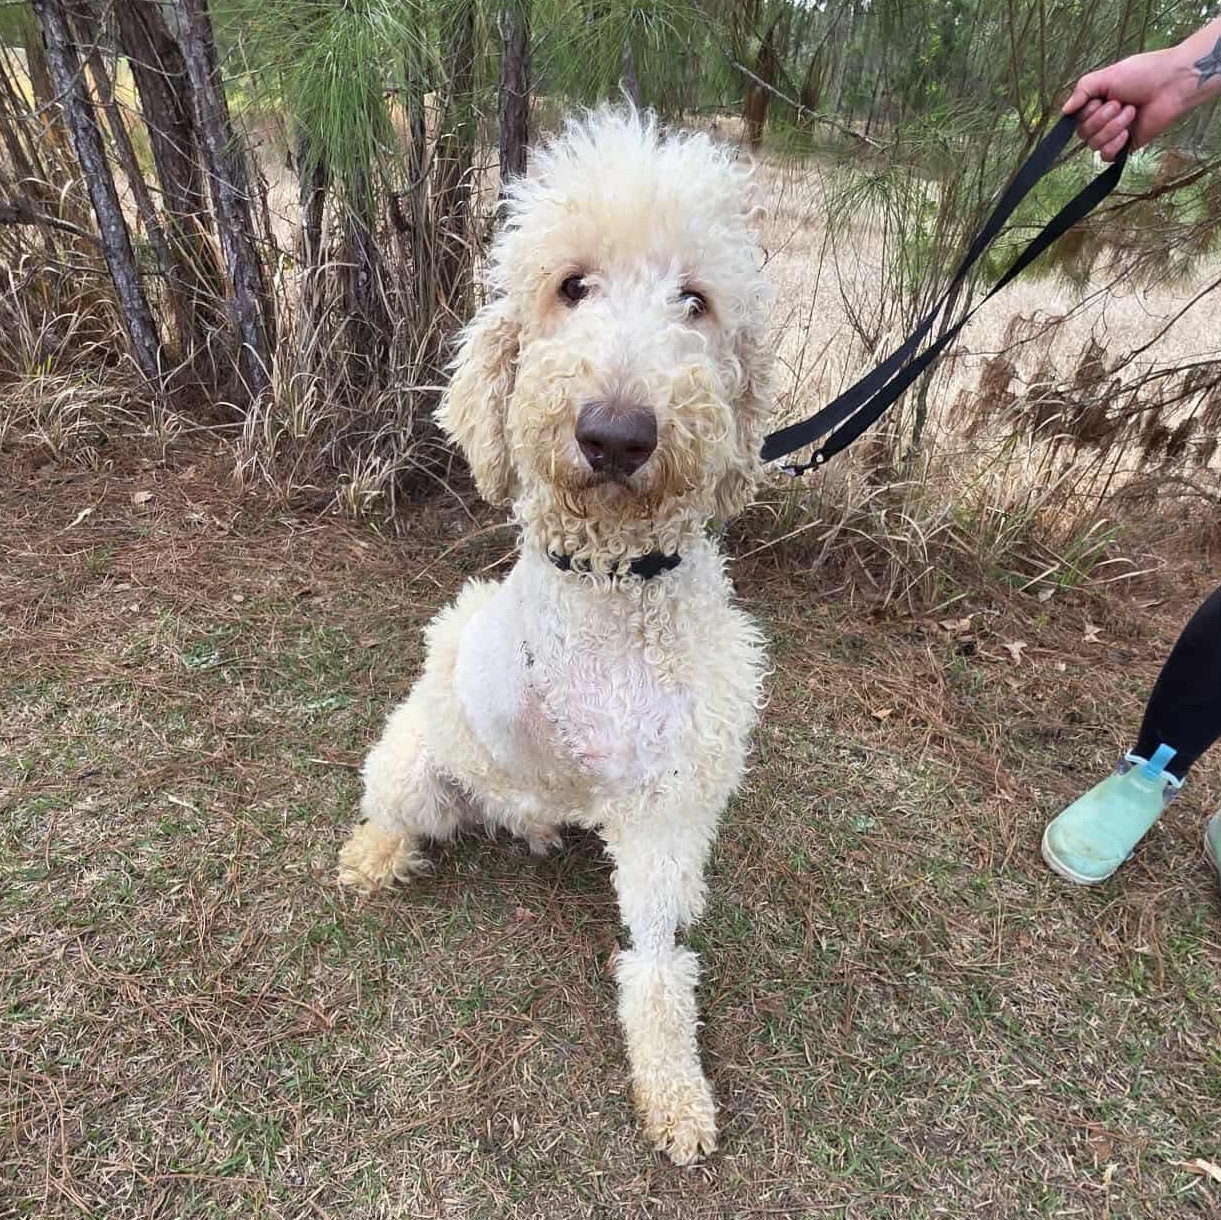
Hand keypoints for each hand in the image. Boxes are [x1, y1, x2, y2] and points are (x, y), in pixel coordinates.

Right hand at [1062, 48, 1186, 160]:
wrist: (1172, 84)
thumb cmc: (1145, 73)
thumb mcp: (1107, 75)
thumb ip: (1082, 90)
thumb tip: (1064, 111)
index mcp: (1096, 103)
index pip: (1074, 119)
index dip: (1085, 112)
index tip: (1099, 99)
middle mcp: (1102, 120)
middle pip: (1082, 133)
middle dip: (1101, 118)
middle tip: (1120, 103)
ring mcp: (1113, 134)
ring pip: (1094, 144)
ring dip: (1113, 127)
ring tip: (1131, 112)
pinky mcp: (1125, 147)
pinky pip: (1106, 156)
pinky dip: (1114, 144)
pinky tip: (1126, 133)